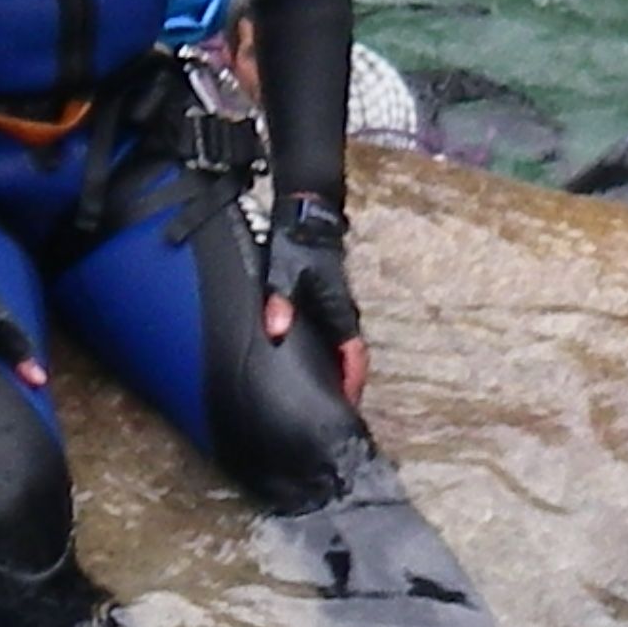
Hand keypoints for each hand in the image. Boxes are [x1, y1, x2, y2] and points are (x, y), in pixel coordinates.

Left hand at [262, 192, 367, 405]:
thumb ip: (279, 302)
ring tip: (322, 395)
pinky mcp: (326, 305)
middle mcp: (341, 316)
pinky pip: (331, 339)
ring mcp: (336, 311)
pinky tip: (310, 365)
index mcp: (337, 313)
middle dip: (344, 385)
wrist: (305, 218)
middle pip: (349, 361)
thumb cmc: (297, 247)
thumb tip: (275, 329)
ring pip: (340, 351)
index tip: (344, 404)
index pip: (352, 357)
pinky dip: (328, 357)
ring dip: (336, 372)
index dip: (350, 382)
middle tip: (333, 409)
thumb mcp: (283, 273)